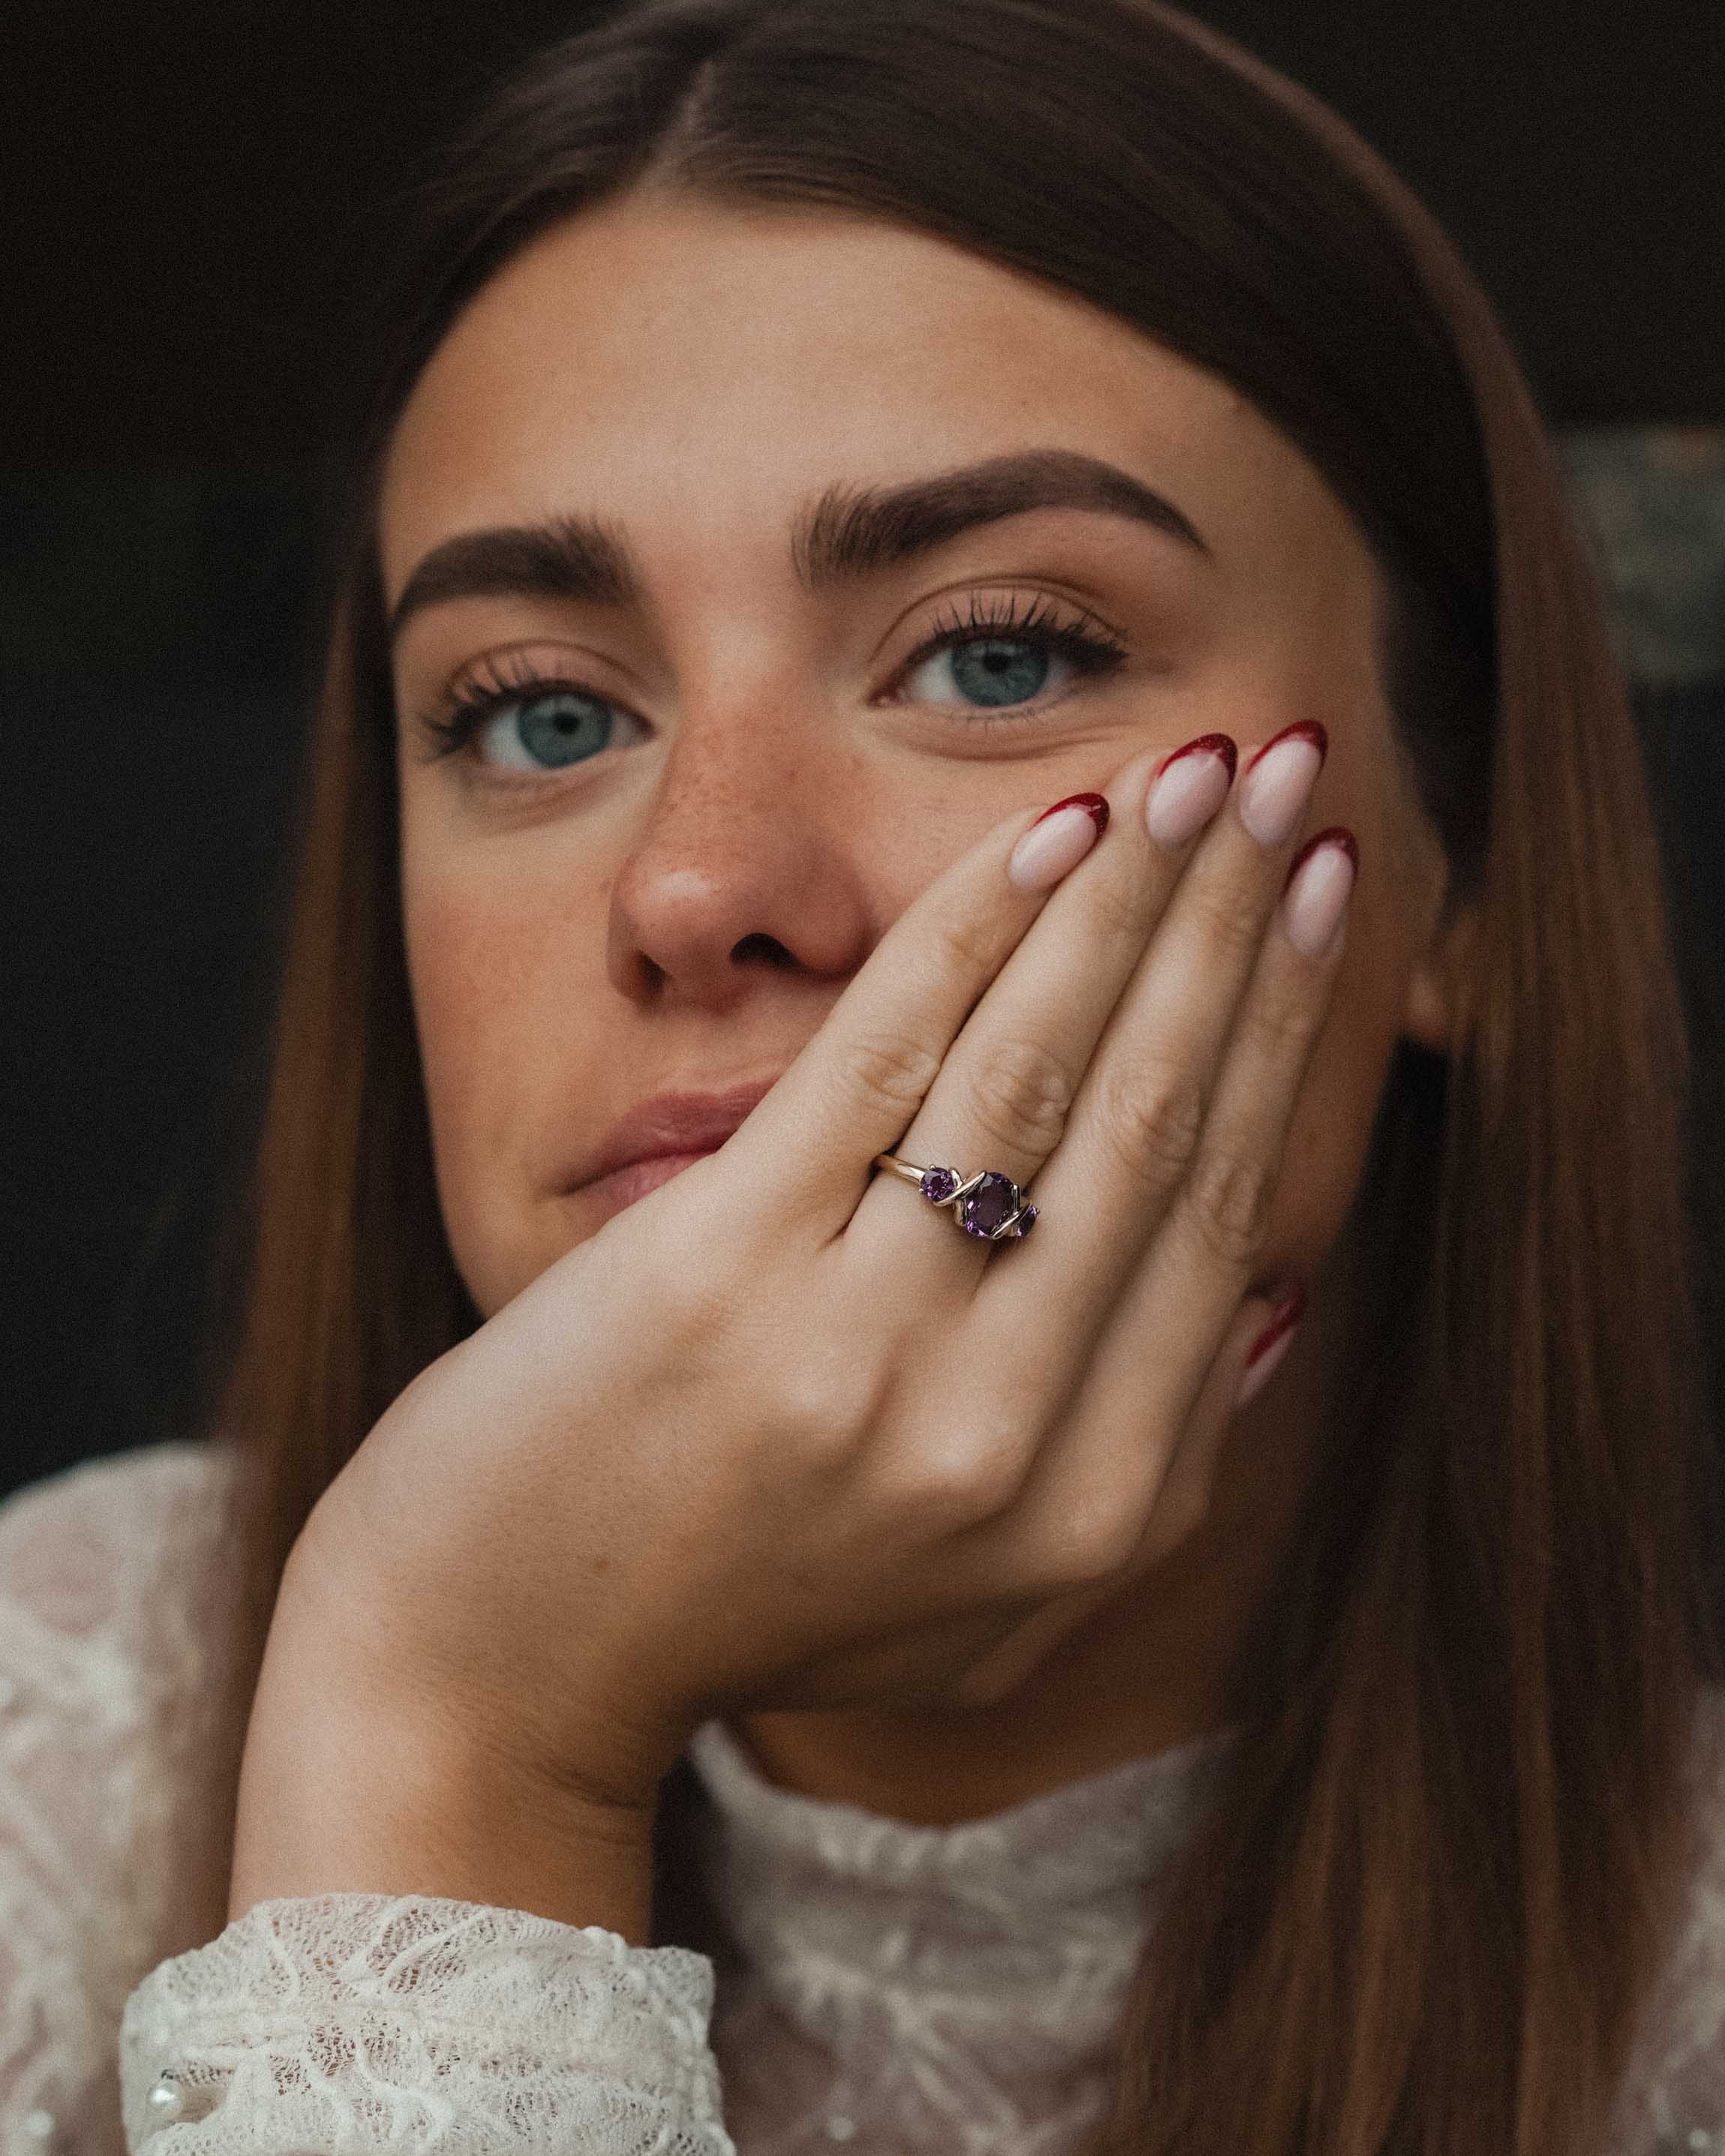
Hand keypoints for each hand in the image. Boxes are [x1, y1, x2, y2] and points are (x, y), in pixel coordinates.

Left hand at [231, 725, 1351, 1932]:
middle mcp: (1003, 1444)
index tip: (1321, 899)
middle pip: (1157, 1124)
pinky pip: (886, 1056)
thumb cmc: (739, 1607)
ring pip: (1045, 1072)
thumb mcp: (978, 1613)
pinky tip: (1053, 828)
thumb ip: (1142, 1479)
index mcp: (1092, 1515)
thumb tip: (1269, 1302)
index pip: (1223, 1218)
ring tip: (1204, 770)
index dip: (1283, 1035)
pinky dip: (981, 926)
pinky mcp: (722, 1274)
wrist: (494, 1660)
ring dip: (1141, 893)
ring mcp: (861, 1358)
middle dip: (1242, 925)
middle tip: (1296, 778)